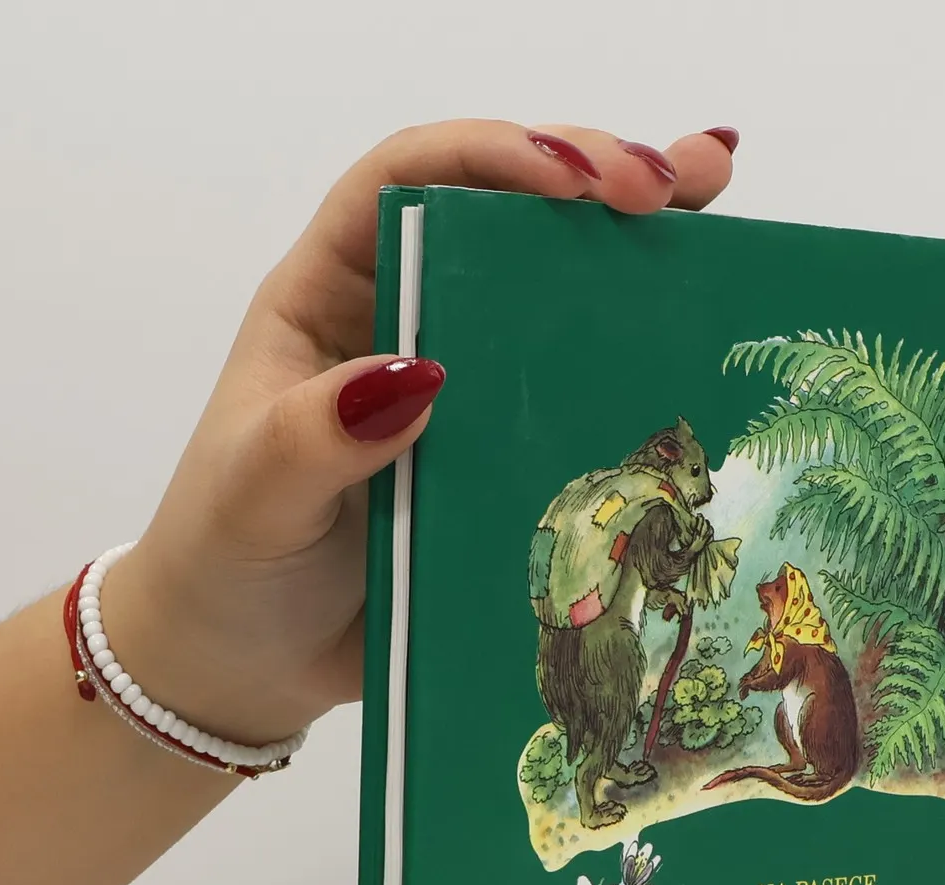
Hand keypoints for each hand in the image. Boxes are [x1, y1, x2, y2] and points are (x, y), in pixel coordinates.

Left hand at [102, 120, 737, 747]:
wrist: (246, 664)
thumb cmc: (229, 564)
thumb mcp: (255, 495)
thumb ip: (318, 439)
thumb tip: (419, 379)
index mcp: (333, 299)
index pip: (412, 184)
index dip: (494, 159)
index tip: (576, 180)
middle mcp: (410, 326)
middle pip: (505, 216)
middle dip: (594, 175)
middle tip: (674, 181)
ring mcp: (468, 395)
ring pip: (558, 295)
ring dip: (641, 238)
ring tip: (716, 187)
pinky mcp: (508, 463)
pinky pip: (581, 401)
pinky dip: (645, 361)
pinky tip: (707, 326)